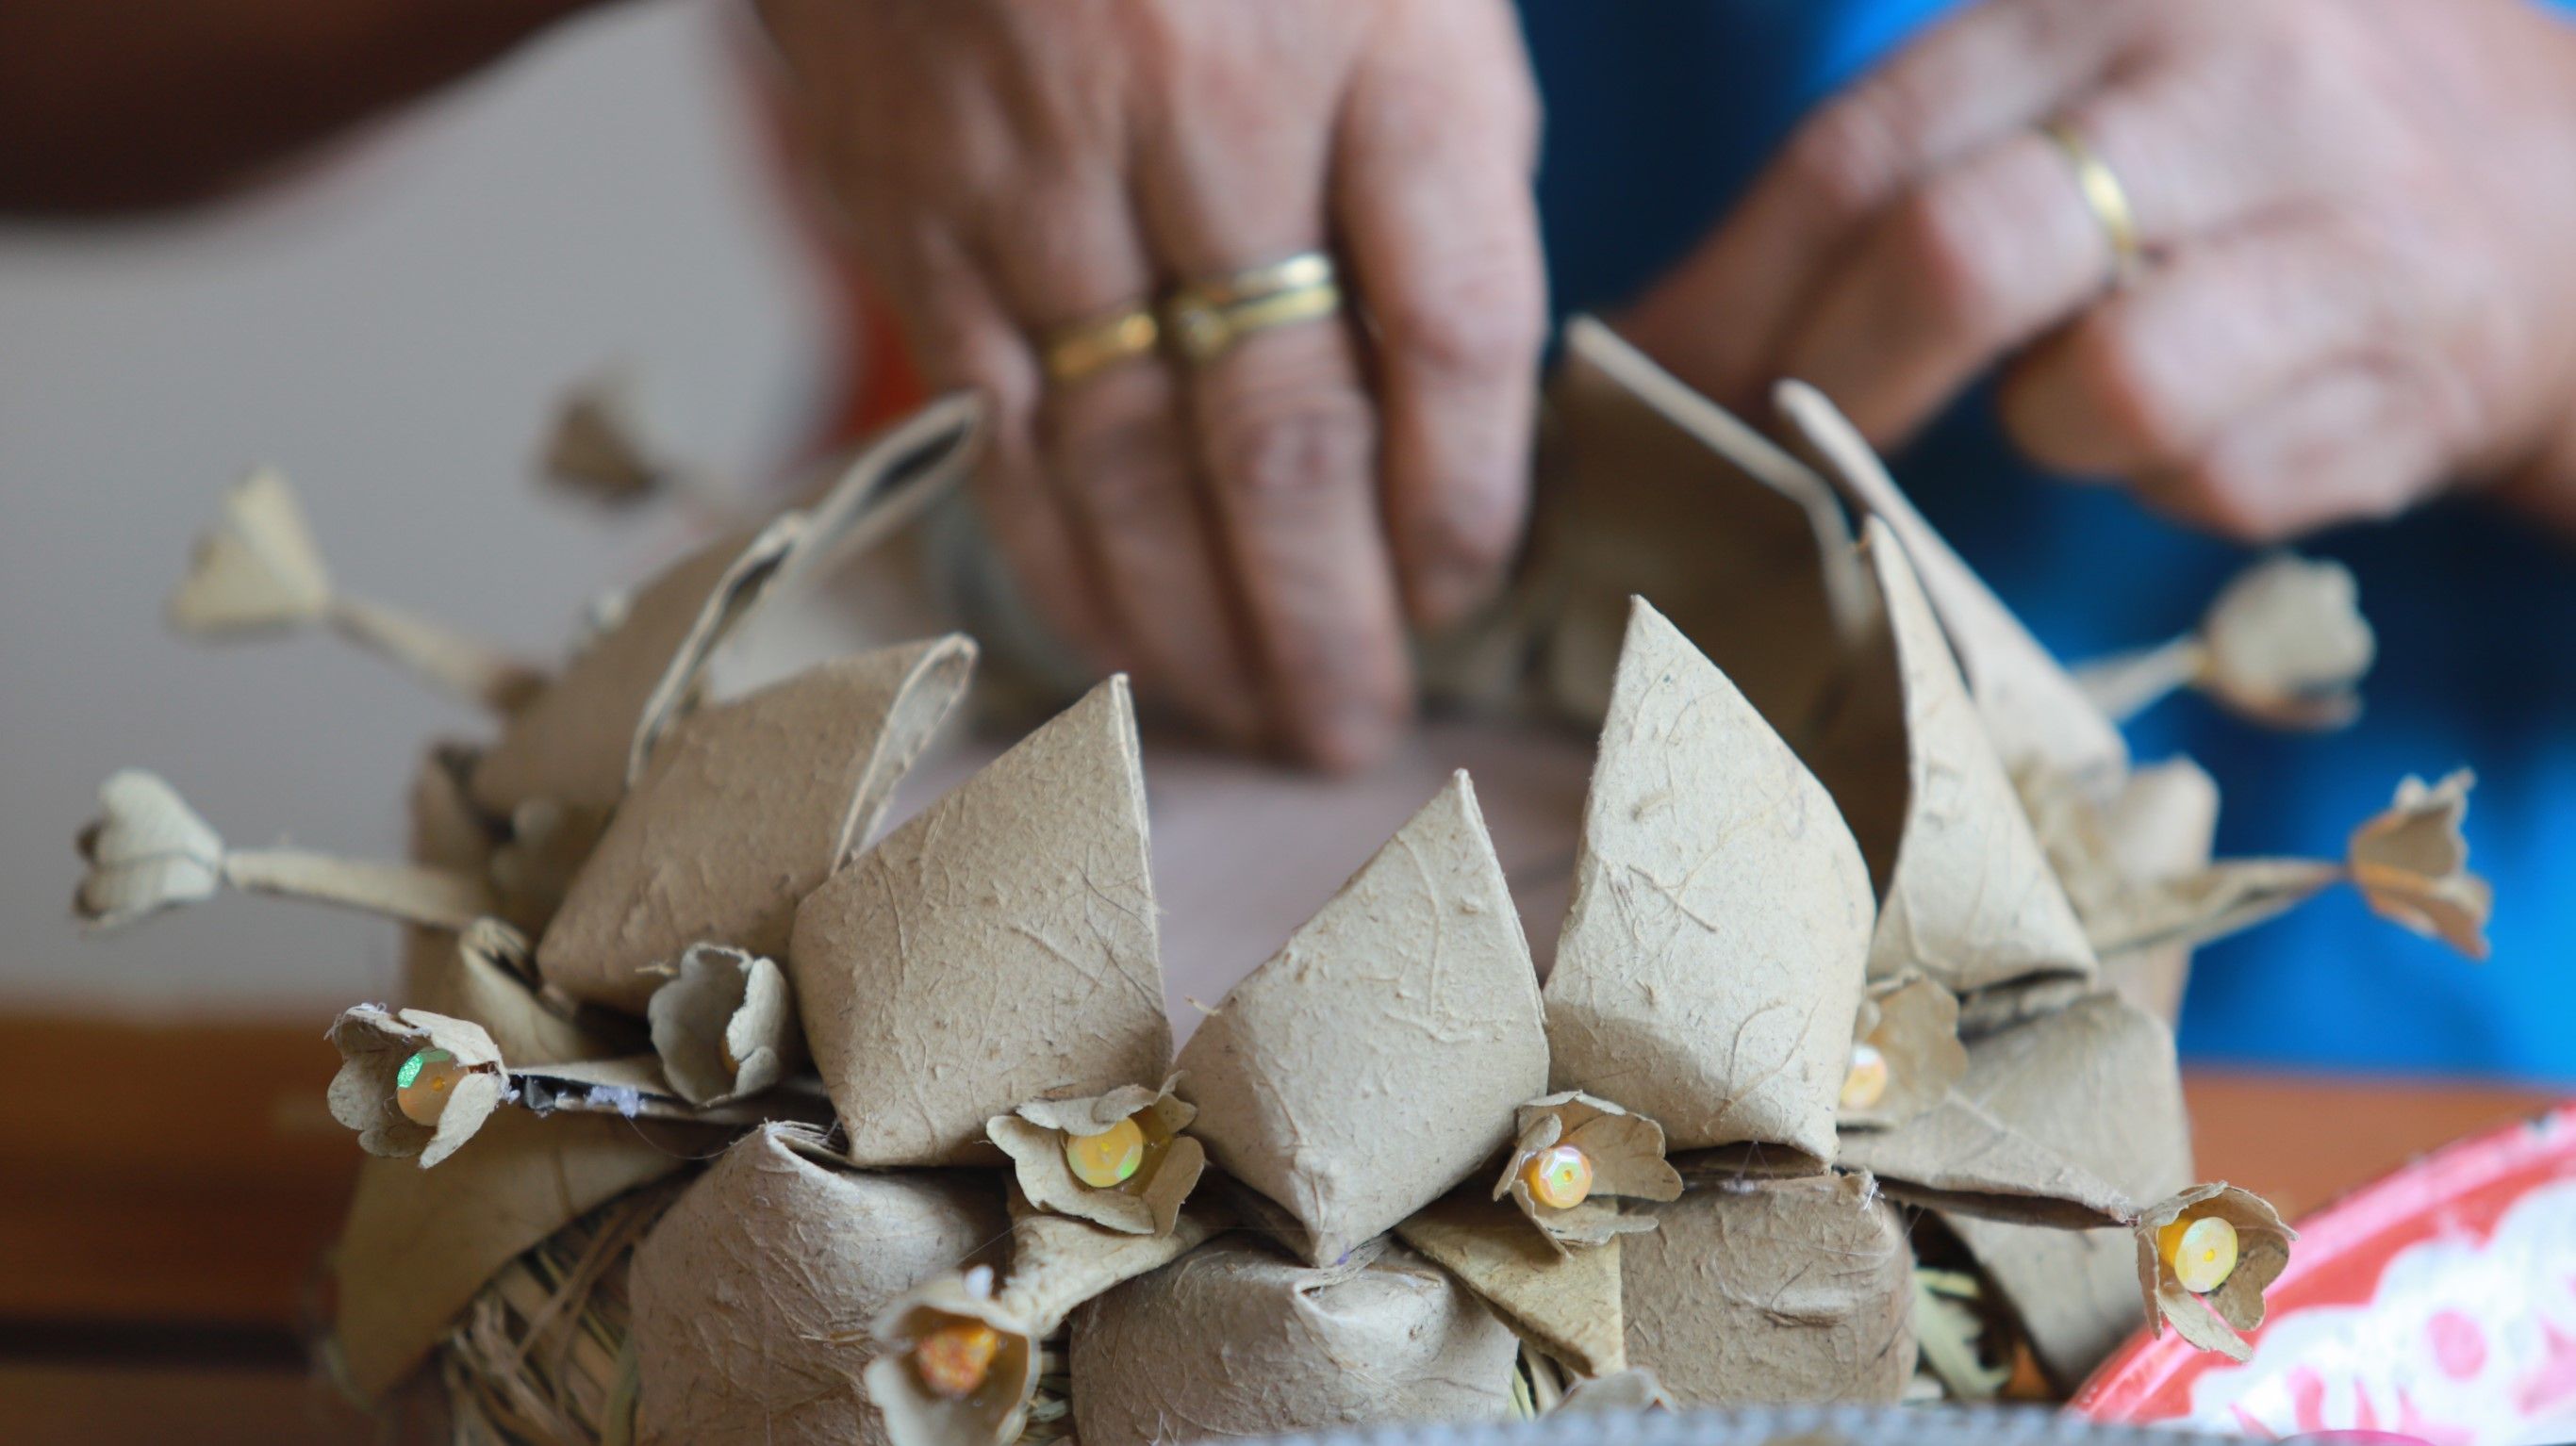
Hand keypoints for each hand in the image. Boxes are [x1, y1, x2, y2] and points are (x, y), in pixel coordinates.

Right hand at [754, 0, 1544, 768]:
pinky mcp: (909, 198)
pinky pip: (994, 423)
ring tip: (1256, 722)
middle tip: (1360, 730)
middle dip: (1331, 616)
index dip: (1469, 496)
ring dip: (1201, 623)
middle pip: (1285, 435)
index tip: (1468, 590)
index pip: (1450, 327)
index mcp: (1377, 27)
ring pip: (1130, 461)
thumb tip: (1454, 403)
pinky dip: (1060, 552)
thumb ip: (1443, 147)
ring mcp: (1037, 163)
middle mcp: (1203, 106)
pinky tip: (1111, 640)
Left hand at [1623, 0, 2575, 539]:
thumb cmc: (2250, 150)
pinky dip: (2174, 487)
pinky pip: (2214, 482)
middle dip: (1828, 386)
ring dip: (2044, 439)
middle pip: (1957, 255)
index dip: (1730, 290)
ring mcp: (2343, 228)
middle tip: (1763, 457)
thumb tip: (1665, 328)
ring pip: (2098, 395)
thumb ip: (1920, 153)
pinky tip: (2212, 426)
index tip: (1639, 382)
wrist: (2559, 207)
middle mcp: (2234, 85)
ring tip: (2075, 403)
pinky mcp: (2413, 376)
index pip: (1865, 148)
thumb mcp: (2098, 69)